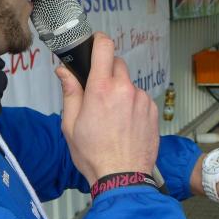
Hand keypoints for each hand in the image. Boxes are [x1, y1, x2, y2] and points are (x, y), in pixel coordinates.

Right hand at [56, 33, 158, 185]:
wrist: (122, 177)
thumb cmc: (94, 155)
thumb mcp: (71, 124)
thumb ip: (70, 92)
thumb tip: (64, 71)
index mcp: (101, 89)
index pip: (104, 47)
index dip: (99, 41)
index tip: (95, 43)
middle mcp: (125, 89)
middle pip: (117, 64)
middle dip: (107, 72)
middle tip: (98, 92)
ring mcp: (142, 100)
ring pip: (129, 84)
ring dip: (121, 92)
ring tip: (112, 118)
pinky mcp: (153, 111)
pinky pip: (141, 100)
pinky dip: (133, 106)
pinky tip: (125, 125)